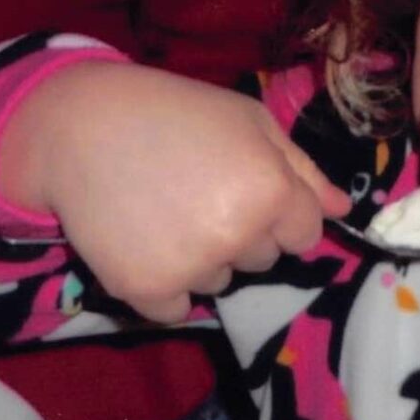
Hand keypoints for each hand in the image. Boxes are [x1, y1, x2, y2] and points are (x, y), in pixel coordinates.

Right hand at [0, 61, 345, 321]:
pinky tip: (140, 238)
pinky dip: (160, 282)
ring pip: (218, 281)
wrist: (78, 126)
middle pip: (262, 259)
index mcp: (271, 190)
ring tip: (160, 208)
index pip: (304, 234)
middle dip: (237, 232)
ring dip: (198, 256)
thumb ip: (301, 168)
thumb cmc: (172, 112)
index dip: (276, 211)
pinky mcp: (145, 288)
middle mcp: (237, 235)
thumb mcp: (247, 120)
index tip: (237, 186)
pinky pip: (175, 307)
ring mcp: (191, 266)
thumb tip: (341, 211)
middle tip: (192, 190)